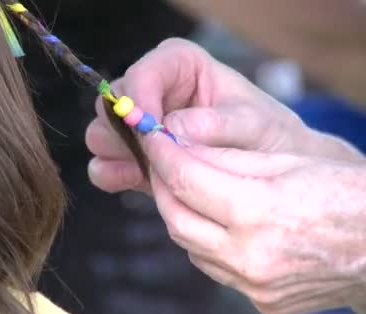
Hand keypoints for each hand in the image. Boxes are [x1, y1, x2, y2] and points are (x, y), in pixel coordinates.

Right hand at [86, 38, 362, 193]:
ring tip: (153, 174)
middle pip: (113, 105)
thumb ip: (217, 124)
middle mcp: (152, 90)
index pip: (142, 74)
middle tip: (154, 157)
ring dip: (120, 155)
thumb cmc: (269, 138)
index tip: (151, 133)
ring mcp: (138, 125)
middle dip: (127, 133)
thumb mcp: (255, 125)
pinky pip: (104, 164)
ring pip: (102, 135)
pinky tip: (141, 184)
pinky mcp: (133, 156)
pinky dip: (115, 175)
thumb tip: (172, 130)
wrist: (273, 172)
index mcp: (179, 66)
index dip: (139, 102)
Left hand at [143, 131, 365, 313]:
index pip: (185, 179)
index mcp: (258, 211)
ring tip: (188, 188)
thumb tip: (179, 145)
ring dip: (181, 214)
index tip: (153, 137)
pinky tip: (214, 221)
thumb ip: (224, 158)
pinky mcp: (260, 301)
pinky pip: (214, 267)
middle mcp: (249, 255)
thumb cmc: (343, 193)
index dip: (162, 154)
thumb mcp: (285, 161)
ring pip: (190, 246)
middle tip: (162, 162)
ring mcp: (253, 285)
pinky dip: (205, 242)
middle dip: (162, 186)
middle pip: (176, 218)